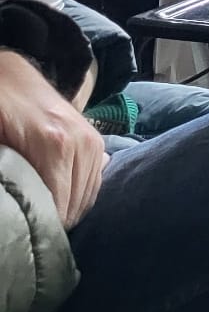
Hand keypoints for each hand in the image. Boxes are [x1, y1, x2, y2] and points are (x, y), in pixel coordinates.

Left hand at [0, 48, 106, 227]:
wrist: (11, 79)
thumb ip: (8, 173)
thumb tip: (16, 207)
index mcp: (54, 145)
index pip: (59, 207)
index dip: (42, 227)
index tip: (27, 232)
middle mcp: (80, 143)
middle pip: (75, 206)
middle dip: (55, 220)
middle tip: (33, 225)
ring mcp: (92, 141)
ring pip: (88, 197)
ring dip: (68, 210)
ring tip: (45, 213)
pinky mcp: (96, 141)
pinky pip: (95, 182)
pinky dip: (79, 195)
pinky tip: (60, 198)